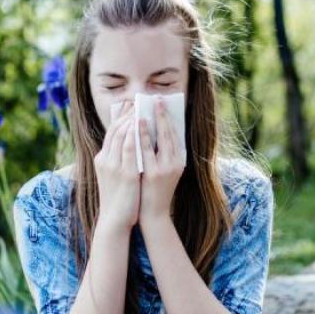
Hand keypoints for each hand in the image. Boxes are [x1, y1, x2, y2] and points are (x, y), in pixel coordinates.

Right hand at [94, 100, 140, 233]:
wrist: (115, 220)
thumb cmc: (118, 198)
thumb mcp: (113, 175)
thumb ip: (118, 159)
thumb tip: (131, 143)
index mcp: (102, 159)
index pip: (111, 132)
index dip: (120, 116)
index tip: (129, 105)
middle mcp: (105, 159)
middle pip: (115, 130)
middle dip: (127, 114)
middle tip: (138, 101)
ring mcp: (114, 166)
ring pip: (121, 135)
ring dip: (131, 119)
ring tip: (141, 107)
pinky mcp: (125, 173)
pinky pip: (130, 148)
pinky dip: (134, 134)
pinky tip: (141, 125)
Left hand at [138, 98, 185, 224]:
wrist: (152, 214)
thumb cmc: (155, 190)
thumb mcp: (164, 170)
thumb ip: (162, 152)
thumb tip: (155, 130)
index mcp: (179, 161)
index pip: (174, 134)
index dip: (168, 117)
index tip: (161, 103)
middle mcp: (175, 163)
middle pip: (169, 133)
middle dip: (162, 114)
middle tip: (156, 99)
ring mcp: (164, 169)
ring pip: (158, 139)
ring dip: (151, 121)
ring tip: (145, 107)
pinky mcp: (152, 174)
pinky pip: (145, 150)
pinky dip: (141, 135)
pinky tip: (135, 125)